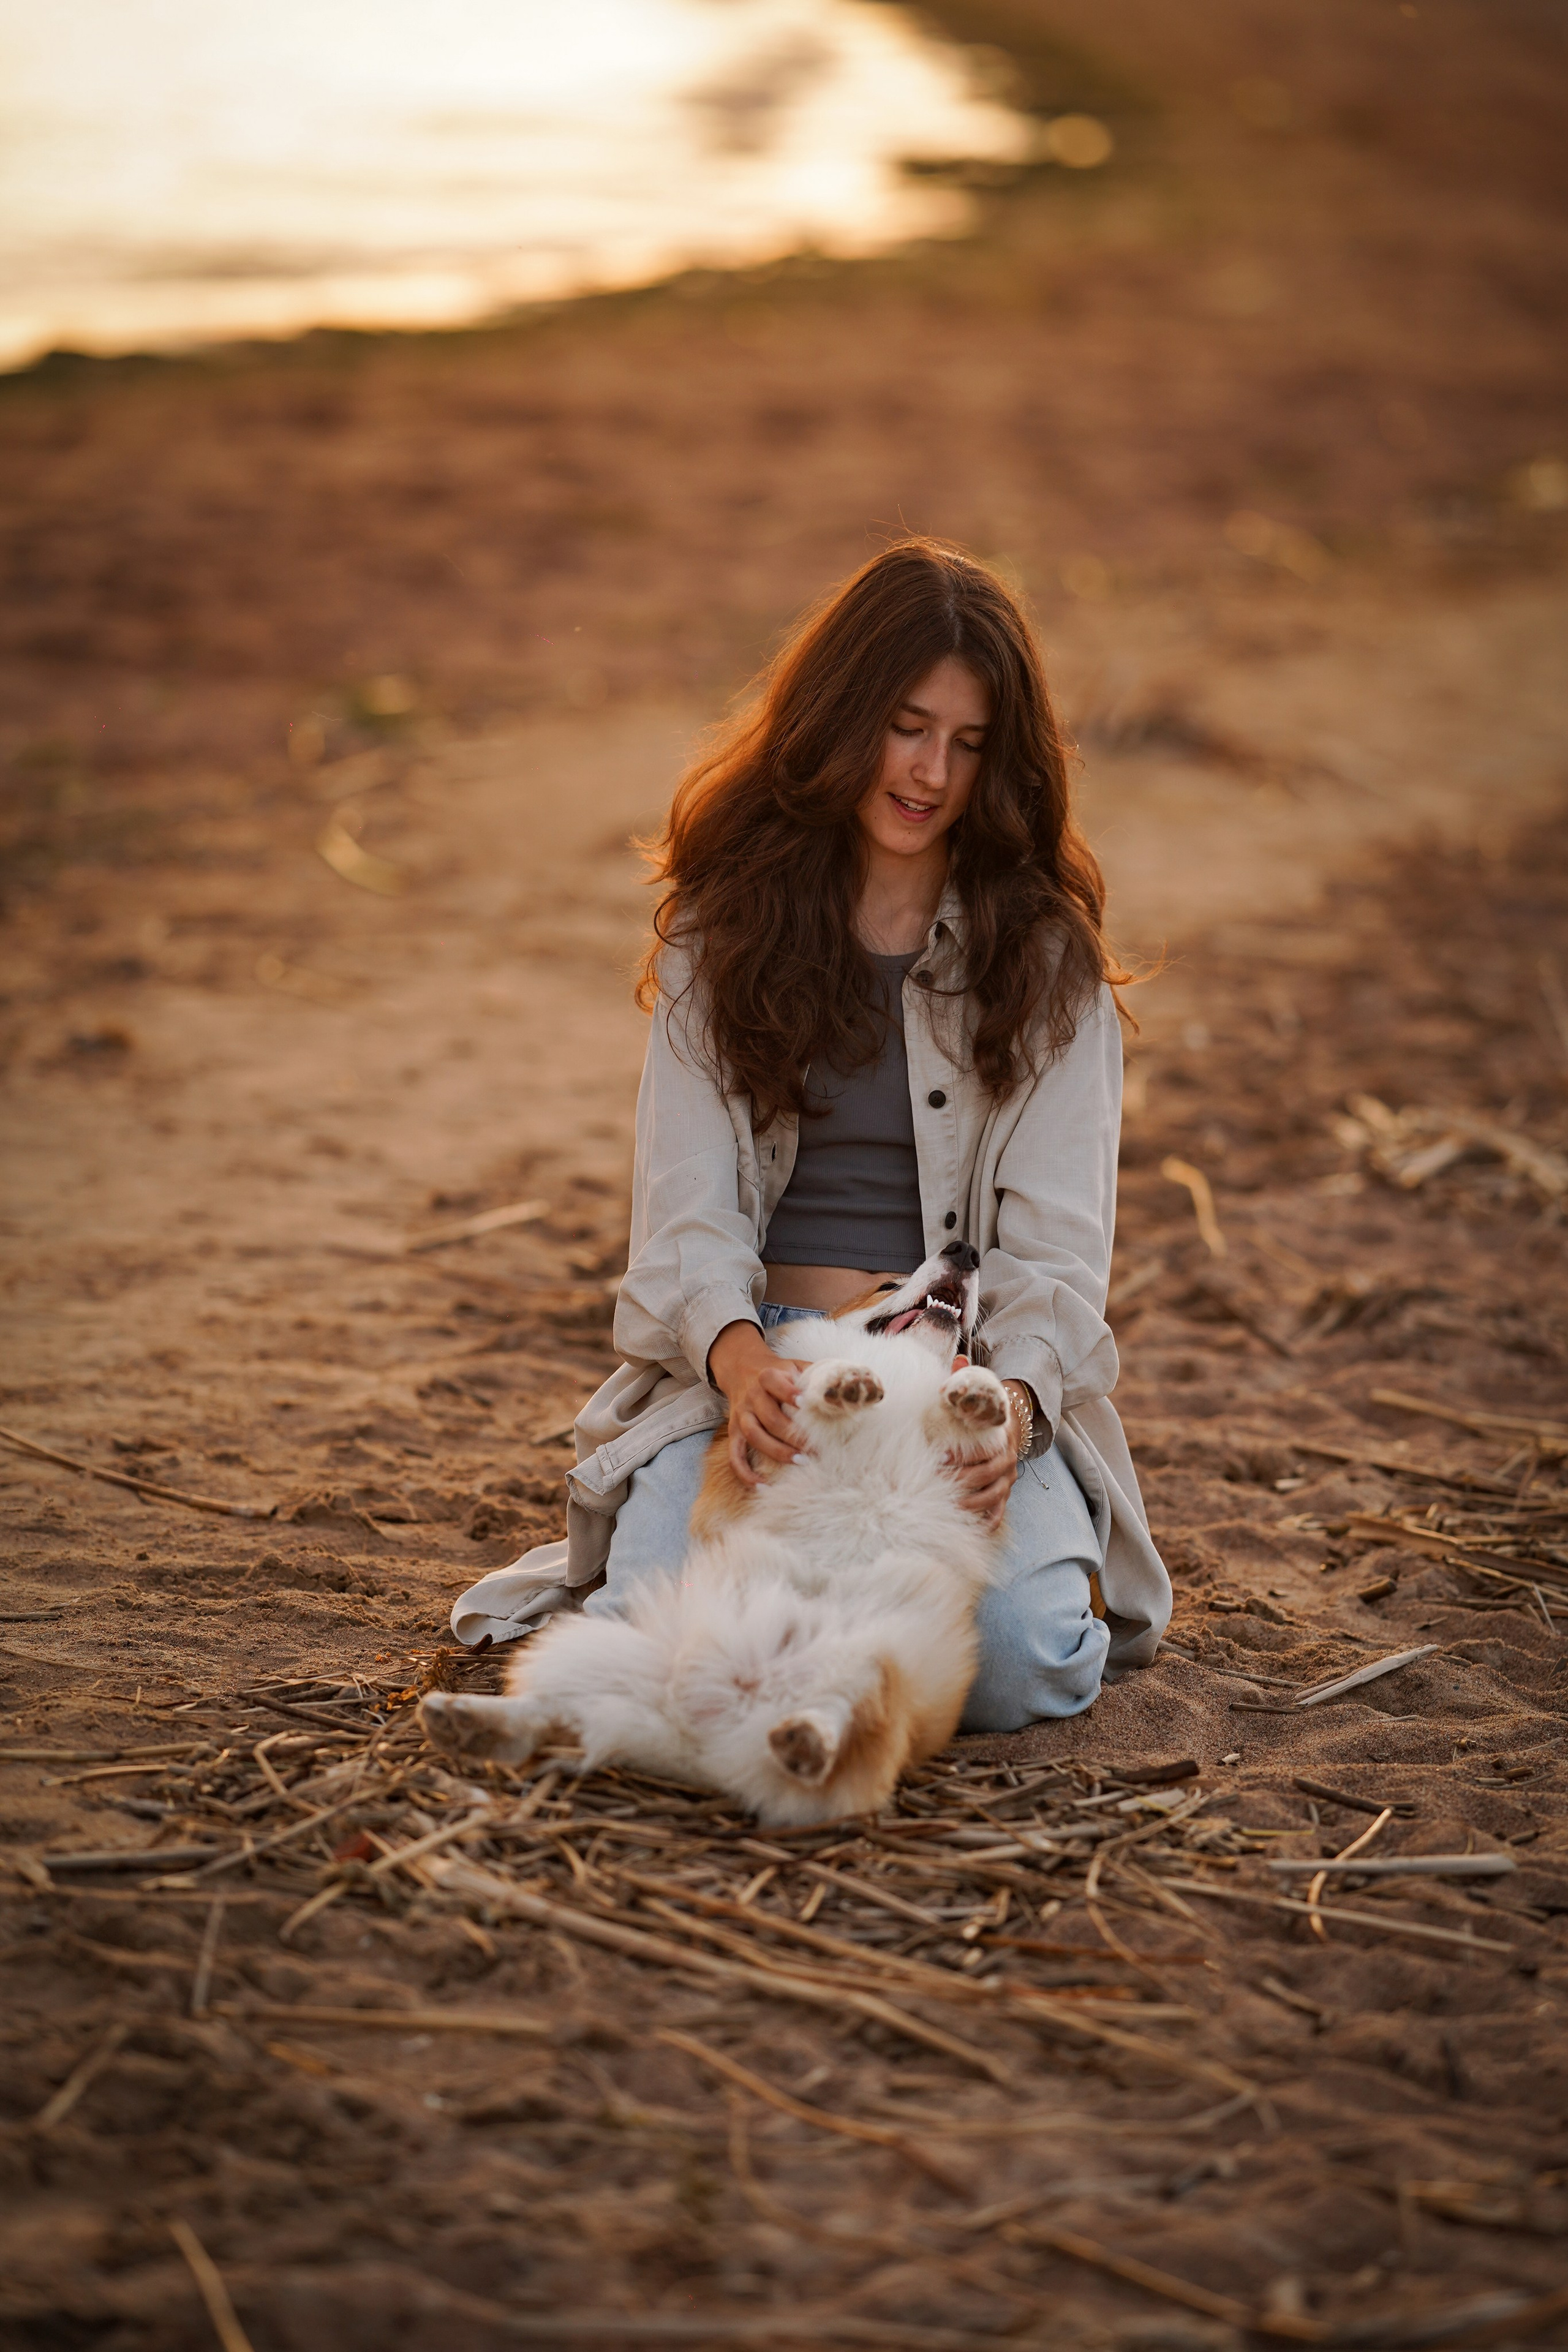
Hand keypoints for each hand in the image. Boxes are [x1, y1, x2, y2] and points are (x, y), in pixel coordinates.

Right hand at [707, 1321, 808, 1485]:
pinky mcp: (734, 1431)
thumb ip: (817, 1376)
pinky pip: (734, 1454)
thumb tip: (850, 1390)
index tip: (805, 1404)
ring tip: (800, 1461)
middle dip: (792, 1435)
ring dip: (776, 1451)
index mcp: (767, 1376)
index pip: (773, 1382)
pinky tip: (761, 1485)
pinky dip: (744, 1472)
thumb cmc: (780, 1372)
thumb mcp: (796, 1365)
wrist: (742, 1368)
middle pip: (769, 1417)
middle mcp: (752, 1396)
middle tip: (815, 1448)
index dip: (788, 1393)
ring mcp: (741, 1415)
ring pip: (753, 1435)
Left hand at [946, 1363, 1024, 1532]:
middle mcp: (1008, 1461)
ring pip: (992, 1497)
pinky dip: (986, 1521)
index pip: (985, 1451)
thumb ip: (968, 1377)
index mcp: (1001, 1439)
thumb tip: (958, 1361)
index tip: (940, 1457)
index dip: (963, 1456)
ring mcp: (1007, 1480)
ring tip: (946, 1508)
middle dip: (961, 1482)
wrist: (1012, 1422)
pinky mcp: (1004, 1494)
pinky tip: (970, 1528)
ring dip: (970, 1504)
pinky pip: (998, 1512)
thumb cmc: (986, 1410)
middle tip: (935, 1485)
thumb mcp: (981, 1391)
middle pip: (987, 1477)